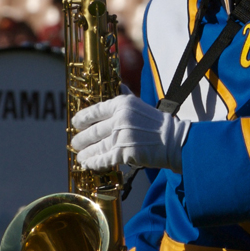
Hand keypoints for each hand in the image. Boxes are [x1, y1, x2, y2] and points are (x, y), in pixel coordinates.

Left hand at [71, 91, 189, 172]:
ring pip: (96, 146)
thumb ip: (127, 96)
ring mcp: (121, 136)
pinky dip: (94, 163)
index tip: (75, 123)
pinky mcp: (124, 153)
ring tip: (80, 156)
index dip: (82, 118)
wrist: (173, 140)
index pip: (95, 110)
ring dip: (86, 153)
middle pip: (93, 130)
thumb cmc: (158, 123)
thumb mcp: (141, 104)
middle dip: (81, 138)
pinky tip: (88, 164)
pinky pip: (104, 159)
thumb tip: (119, 86)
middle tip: (75, 143)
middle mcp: (119, 119)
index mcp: (122, 104)